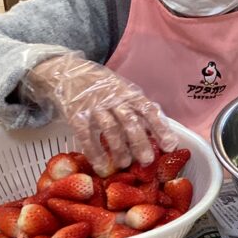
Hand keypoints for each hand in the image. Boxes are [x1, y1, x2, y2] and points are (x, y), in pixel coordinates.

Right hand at [22, 53, 178, 175]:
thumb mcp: (123, 90)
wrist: (68, 72)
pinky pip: (86, 135)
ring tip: (125, 164)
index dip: (160, 128)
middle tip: (147, 161)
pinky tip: (101, 165)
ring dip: (119, 149)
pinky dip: (94, 152)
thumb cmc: (102, 86)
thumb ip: (138, 107)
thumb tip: (159, 129)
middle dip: (140, 143)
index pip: (148, 110)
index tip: (170, 145)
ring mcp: (95, 106)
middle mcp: (114, 99)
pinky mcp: (76, 114)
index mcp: (129, 93)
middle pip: (130, 121)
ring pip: (110, 129)